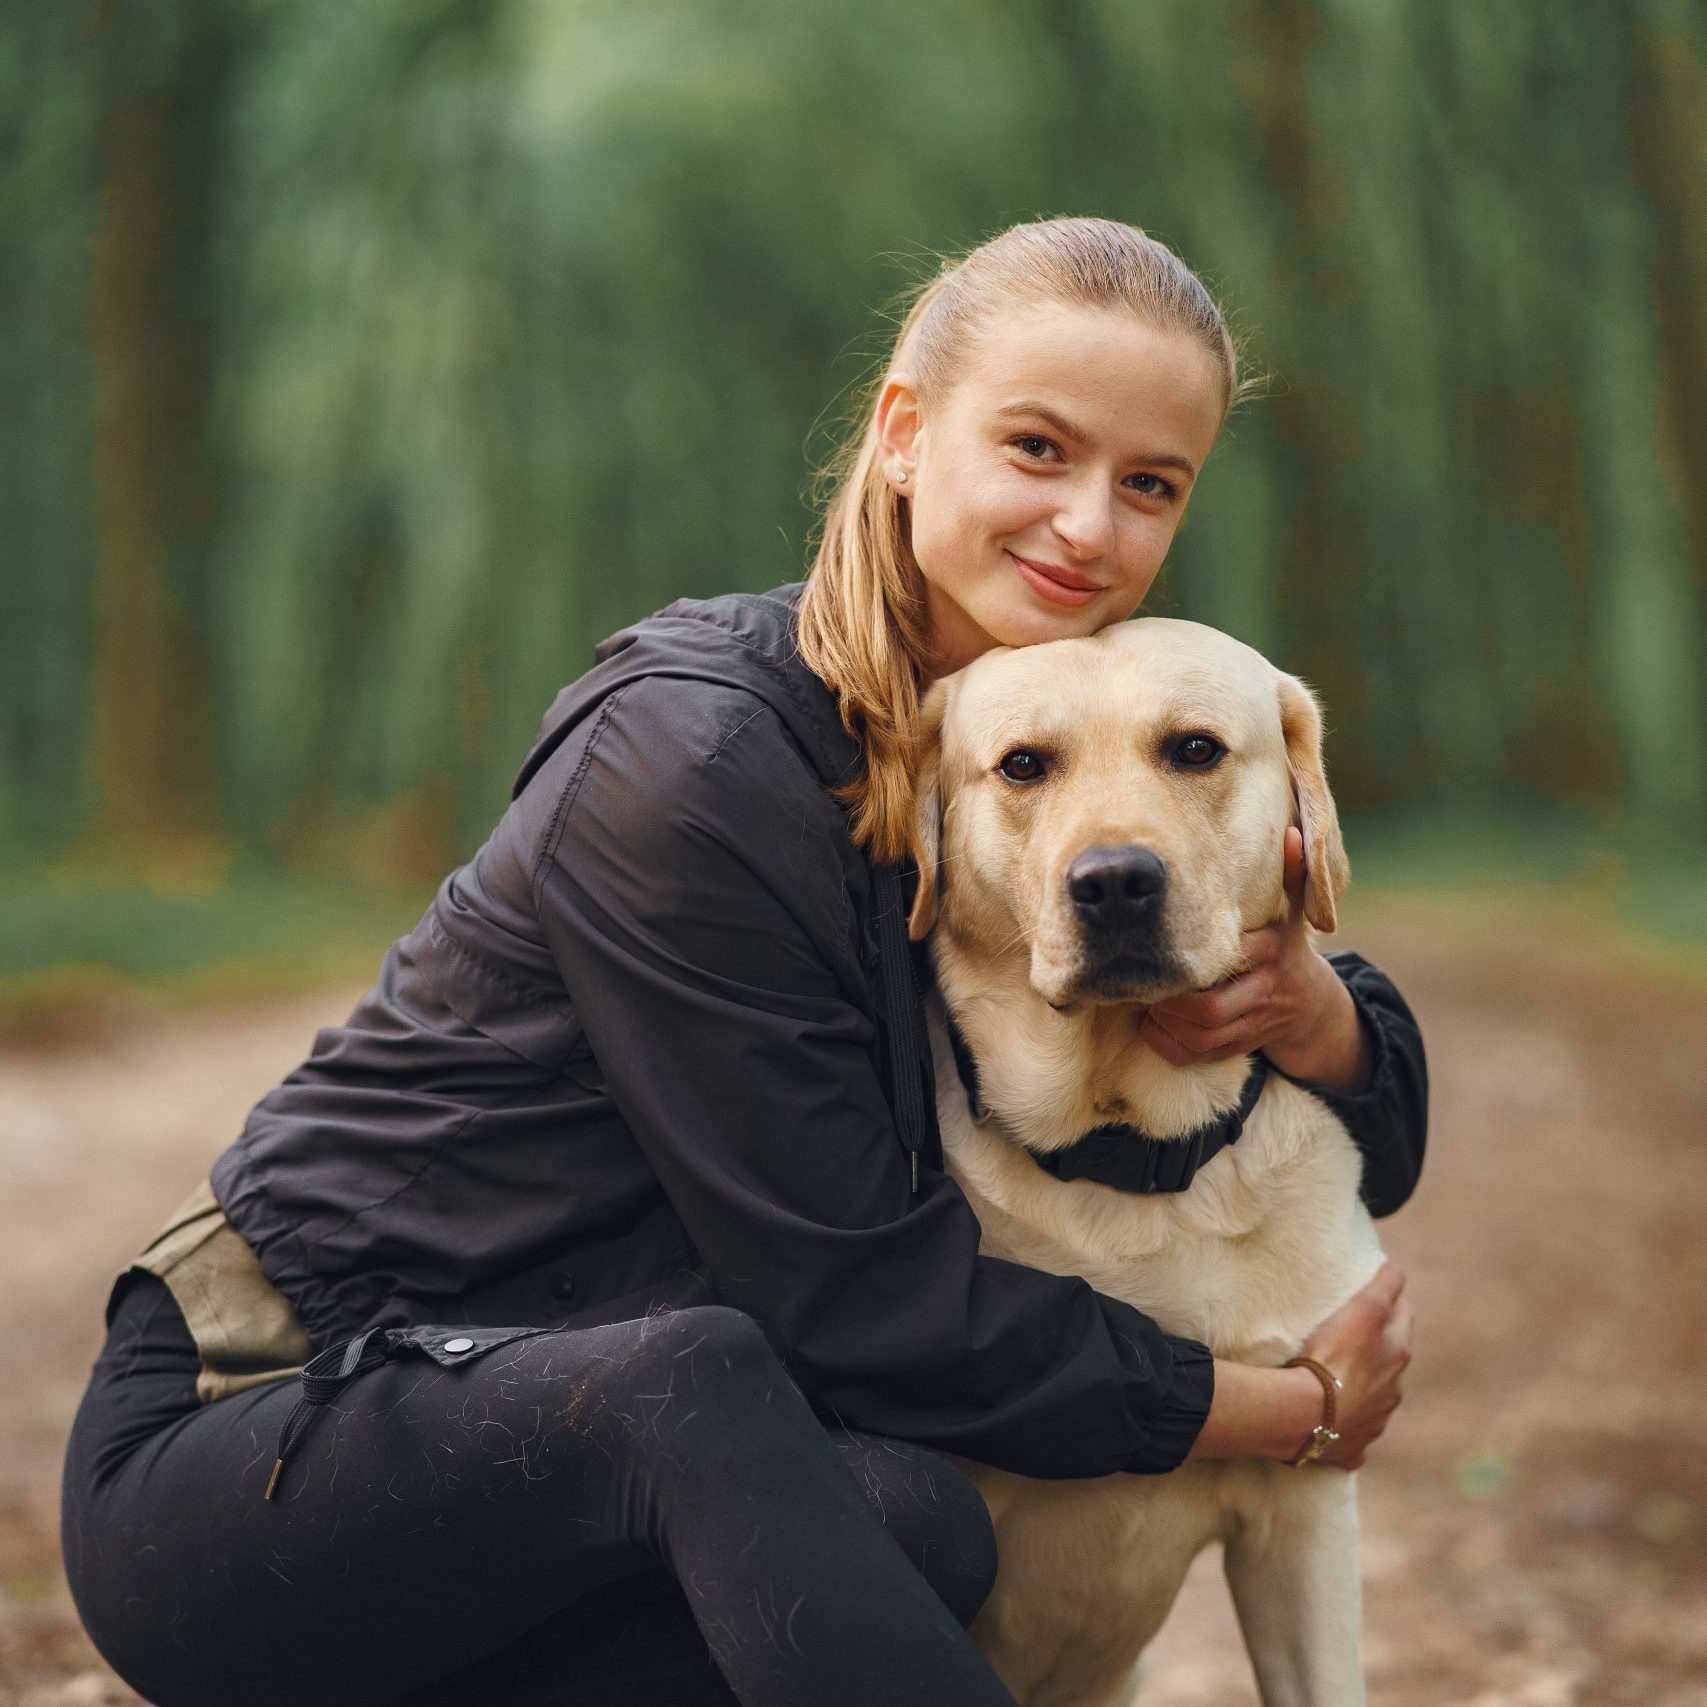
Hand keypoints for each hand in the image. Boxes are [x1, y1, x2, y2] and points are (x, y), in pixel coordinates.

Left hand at [1138, 827, 1371, 1093]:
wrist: (1312, 1010)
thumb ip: (1291, 874)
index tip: (1159, 944)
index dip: (1191, 959)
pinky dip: (1165, 1043)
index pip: (1227, 959)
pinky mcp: (1234, 1050)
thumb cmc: (1287, 949)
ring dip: (1164, 1021)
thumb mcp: (1292, 911)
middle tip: (1142, 976)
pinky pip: (1191, 1057)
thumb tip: (1293, 836)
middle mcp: (1262, 993)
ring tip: (1143, 996)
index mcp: (1270, 952)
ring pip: (1198, 1037)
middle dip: (1170, 999)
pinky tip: (1152, 1021)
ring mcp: (1249, 1027)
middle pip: (1208, 1008)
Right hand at [1297, 1262, 1412, 1468]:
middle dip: (1376, 1347)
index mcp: (1397, 1354)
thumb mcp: (1363, 1310)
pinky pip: (1352, 1434)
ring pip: (1375, 1399)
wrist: (1306, 1413)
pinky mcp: (1352, 1447)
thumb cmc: (1333, 1356)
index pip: (1402, 1316)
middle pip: (1390, 1360)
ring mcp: (1375, 1421)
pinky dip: (1344, 1426)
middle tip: (1348, 1335)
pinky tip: (1326, 1419)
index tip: (1371, 1295)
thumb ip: (1384, 1286)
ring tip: (1333, 1377)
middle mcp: (1394, 1390)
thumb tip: (1397, 1269)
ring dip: (1361, 1387)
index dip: (1389, 1302)